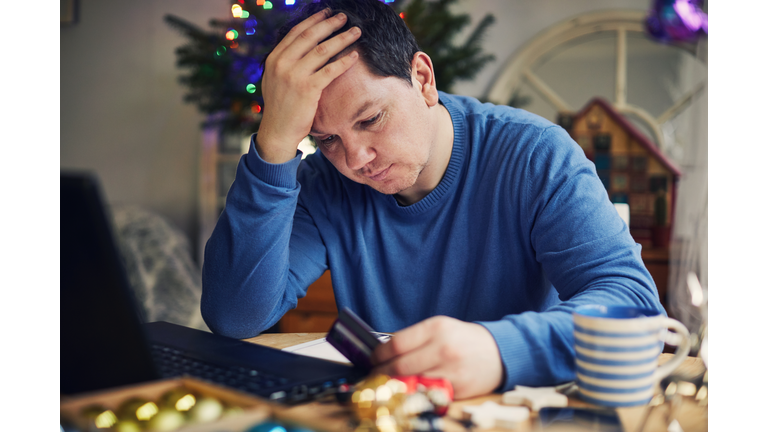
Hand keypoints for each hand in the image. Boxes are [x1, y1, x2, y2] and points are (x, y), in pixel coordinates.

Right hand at [257, 9, 360, 163]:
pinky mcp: (307, 89)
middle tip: (344, 17)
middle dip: (330, 24)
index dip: (313, 20)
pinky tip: (354, 56)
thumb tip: (300, 47)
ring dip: (342, 38)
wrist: (278, 131)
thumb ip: (285, 63)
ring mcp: (294, 75)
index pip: (296, 32)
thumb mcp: (274, 80)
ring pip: (323, 50)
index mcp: (274, 58)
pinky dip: (344, 61)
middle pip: (310, 36)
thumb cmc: (280, 107)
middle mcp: (282, 63)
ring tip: (356, 32)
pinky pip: (330, 70)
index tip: (326, 12)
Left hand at [370, 316, 503, 399]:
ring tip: (388, 384)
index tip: (373, 359)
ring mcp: (451, 370)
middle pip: (400, 366)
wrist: (499, 352)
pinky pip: (427, 394)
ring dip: (395, 386)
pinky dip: (414, 394)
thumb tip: (384, 352)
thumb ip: (414, 339)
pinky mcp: (457, 389)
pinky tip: (409, 391)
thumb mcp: (440, 328)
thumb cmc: (463, 339)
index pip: (396, 344)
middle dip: (382, 373)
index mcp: (436, 328)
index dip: (378, 355)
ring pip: (411, 383)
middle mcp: (443, 348)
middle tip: (375, 375)